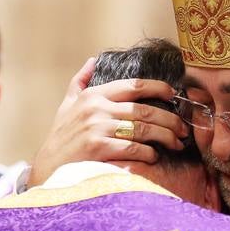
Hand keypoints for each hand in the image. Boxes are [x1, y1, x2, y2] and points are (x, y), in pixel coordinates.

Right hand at [28, 58, 190, 184]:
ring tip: (176, 143)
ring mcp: (98, 128)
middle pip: (145, 109)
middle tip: (183, 129)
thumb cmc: (60, 139)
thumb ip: (80, 82)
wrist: (47, 169)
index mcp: (93, 95)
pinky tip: (154, 156)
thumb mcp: (66, 106)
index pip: (134, 85)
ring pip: (144, 129)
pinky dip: (149, 153)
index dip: (159, 88)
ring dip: (166, 137)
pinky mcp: (100, 149)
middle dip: (170, 119)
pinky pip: (135, 149)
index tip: (173, 94)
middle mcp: (96, 108)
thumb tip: (93, 61)